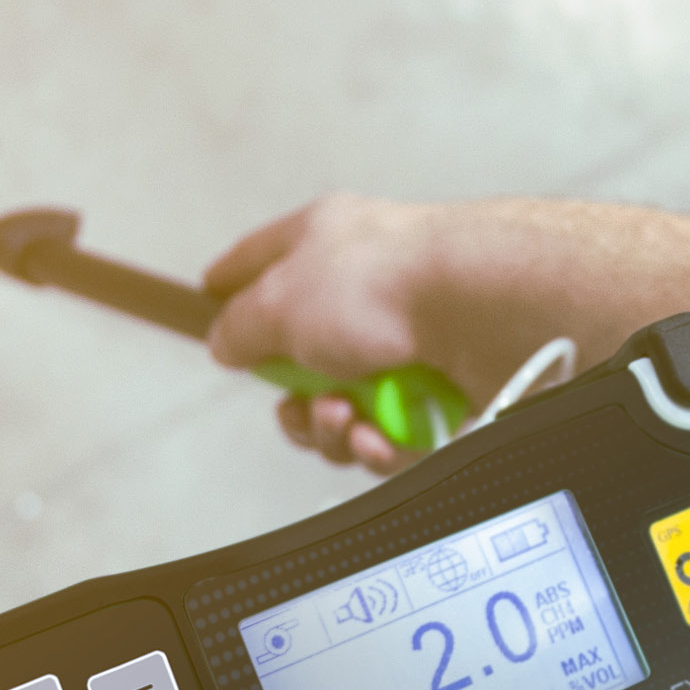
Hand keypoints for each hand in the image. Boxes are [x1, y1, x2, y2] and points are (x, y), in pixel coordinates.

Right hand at [204, 194, 462, 475]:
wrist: (482, 314)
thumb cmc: (385, 284)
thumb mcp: (276, 301)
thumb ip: (237, 326)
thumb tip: (226, 343)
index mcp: (327, 243)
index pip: (264, 258)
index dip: (231, 284)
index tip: (206, 305)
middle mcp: (369, 292)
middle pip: (305, 363)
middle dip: (296, 404)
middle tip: (304, 405)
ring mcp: (410, 346)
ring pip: (346, 414)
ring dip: (332, 430)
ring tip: (347, 419)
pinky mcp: (444, 396)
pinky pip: (389, 441)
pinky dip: (376, 446)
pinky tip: (380, 438)